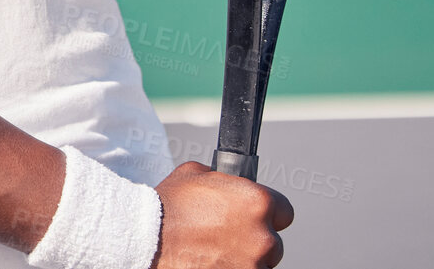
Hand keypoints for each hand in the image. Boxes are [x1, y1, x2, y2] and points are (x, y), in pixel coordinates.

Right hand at [154, 162, 293, 267]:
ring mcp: (256, 264)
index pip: (284, 210)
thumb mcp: (195, 174)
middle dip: (254, 238)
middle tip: (227, 235)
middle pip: (273, 241)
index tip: (255, 217)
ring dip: (246, 257)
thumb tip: (229, 183)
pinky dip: (234, 268)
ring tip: (217, 250)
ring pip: (262, 262)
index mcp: (257, 202)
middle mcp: (263, 236)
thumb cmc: (169, 208)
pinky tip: (215, 261)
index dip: (268, 213)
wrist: (149, 240)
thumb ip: (223, 180)